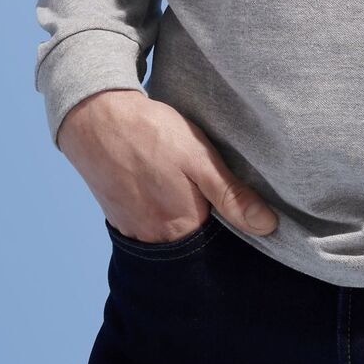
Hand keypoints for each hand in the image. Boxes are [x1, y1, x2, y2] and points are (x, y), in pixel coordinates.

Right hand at [56, 89, 279, 242]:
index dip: (232, 229)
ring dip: (182, 218)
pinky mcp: (119, 217)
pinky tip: (165, 188)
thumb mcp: (199, 158)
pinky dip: (160, 212)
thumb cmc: (150, 134)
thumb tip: (268, 226)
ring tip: (187, 189)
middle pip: (193, 244)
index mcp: (181, 228)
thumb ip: (232, 196)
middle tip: (210, 193)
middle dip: (207, 226)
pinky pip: (149, 225)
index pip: (218, 245)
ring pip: (170, 235)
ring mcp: (134, 230)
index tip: (241, 210)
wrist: (95, 118)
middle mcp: (156, 239)